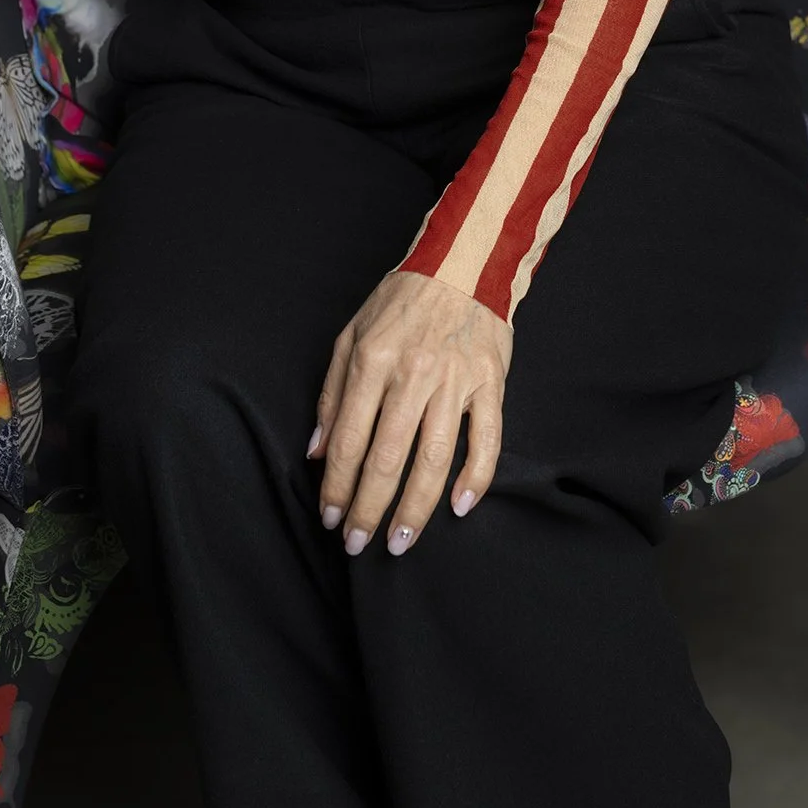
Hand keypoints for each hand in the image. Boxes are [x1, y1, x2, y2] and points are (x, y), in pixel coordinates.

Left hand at [307, 269, 511, 557]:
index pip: (348, 439)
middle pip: (387, 457)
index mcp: (373, 360)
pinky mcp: (490, 383)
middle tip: (358, 544)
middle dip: (369, 509)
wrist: (462, 263)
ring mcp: (455, 380)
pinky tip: (460, 507)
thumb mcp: (352, 334)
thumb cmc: (401, 300)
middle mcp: (413, 373)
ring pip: (434, 458)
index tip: (331, 518)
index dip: (336, 485)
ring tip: (400, 541)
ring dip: (416, 507)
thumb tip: (316, 451)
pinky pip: (486, 439)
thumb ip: (332, 393)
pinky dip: (476, 477)